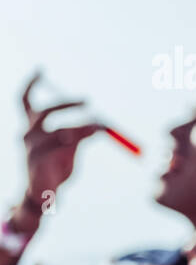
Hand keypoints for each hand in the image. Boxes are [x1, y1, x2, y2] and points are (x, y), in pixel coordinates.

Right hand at [19, 71, 102, 224]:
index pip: (25, 100)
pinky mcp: (37, 159)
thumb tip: (100, 123)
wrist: (46, 195)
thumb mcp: (71, 148)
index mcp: (32, 128)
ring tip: (98, 128)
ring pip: (56, 128)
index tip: (41, 68)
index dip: (32, 83)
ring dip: (80, 125)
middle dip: (66, 103)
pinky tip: (88, 136)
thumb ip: (81, 134)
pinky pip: (60, 143)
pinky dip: (77, 137)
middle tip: (88, 100)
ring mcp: (30, 147)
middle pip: (43, 111)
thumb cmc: (56, 170)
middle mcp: (27, 134)